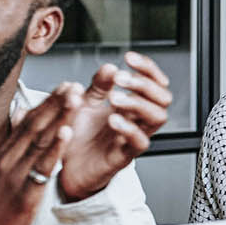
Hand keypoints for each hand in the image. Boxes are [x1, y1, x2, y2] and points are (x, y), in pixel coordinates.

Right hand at [0, 84, 79, 224]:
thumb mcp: (0, 167)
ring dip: (59, 118)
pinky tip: (66, 135)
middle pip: (36, 125)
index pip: (30, 121)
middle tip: (75, 85)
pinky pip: (41, 168)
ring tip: (75, 99)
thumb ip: (13, 140)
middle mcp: (9, 158)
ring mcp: (15, 174)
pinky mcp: (24, 192)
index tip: (67, 86)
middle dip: (57, 103)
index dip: (49, 102)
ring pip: (40, 141)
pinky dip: (54, 150)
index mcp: (6, 151)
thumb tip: (21, 112)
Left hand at [59, 52, 172, 202]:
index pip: (154, 82)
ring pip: (158, 117)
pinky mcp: (124, 156)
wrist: (62, 166)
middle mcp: (136, 120)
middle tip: (121, 79)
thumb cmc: (77, 136)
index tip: (129, 58)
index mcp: (130, 105)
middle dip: (145, 83)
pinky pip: (140, 142)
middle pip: (164, 97)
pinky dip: (129, 128)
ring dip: (139, 102)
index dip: (147, 68)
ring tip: (116, 98)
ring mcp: (132, 137)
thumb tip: (109, 66)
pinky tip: (114, 119)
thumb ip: (98, 86)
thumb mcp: (84, 102)